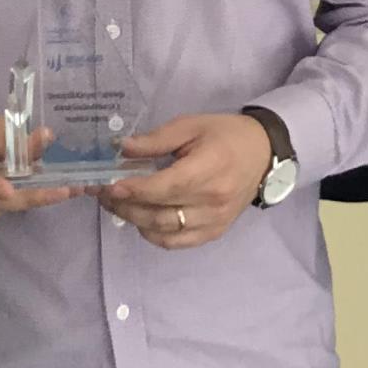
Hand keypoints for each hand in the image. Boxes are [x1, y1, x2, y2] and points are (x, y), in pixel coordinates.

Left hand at [100, 113, 273, 250]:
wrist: (263, 154)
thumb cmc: (226, 135)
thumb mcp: (191, 125)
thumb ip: (156, 140)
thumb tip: (121, 148)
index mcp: (209, 169)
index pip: (165, 187)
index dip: (134, 190)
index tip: (109, 186)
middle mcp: (213, 201)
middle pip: (159, 213)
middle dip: (125, 206)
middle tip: (104, 194)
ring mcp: (214, 221)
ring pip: (164, 231)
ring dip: (134, 220)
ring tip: (117, 205)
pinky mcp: (214, 233)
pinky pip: (176, 242)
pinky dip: (154, 235)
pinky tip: (141, 220)